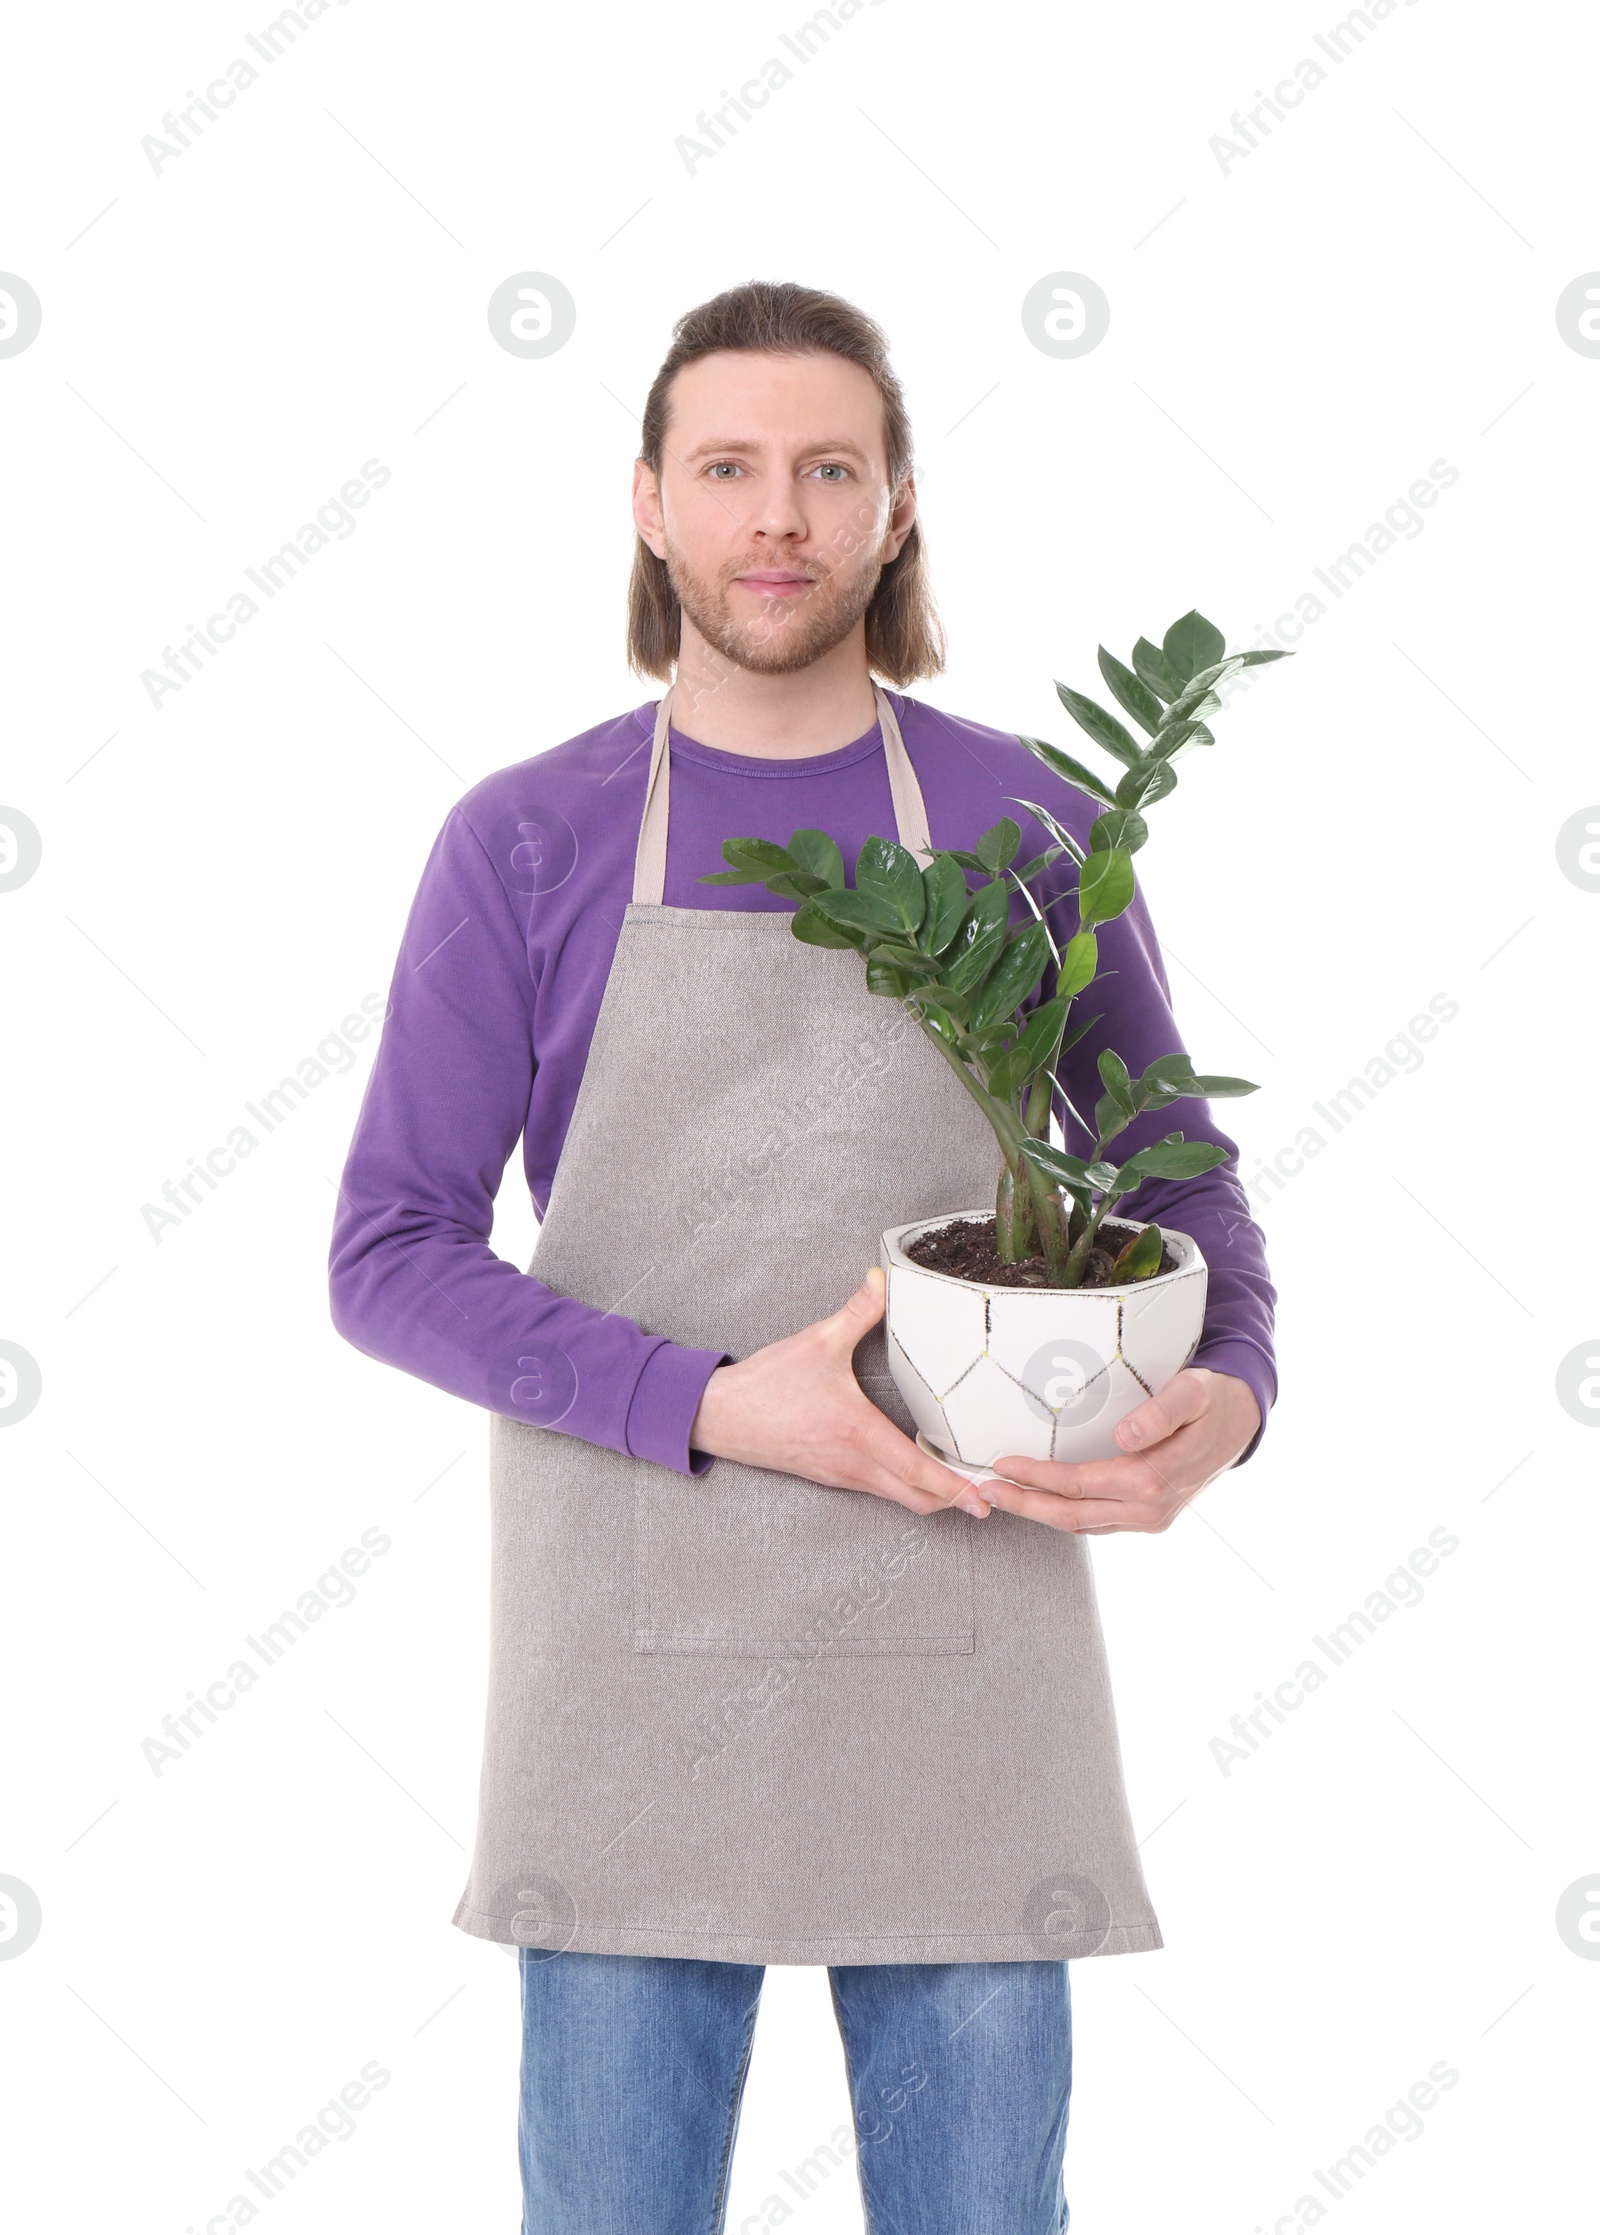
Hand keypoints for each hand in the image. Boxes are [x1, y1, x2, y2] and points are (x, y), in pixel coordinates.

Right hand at [689, 1266, 992, 1518]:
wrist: (720, 1416)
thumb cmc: (767, 1385)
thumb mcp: (818, 1341)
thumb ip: (858, 1310)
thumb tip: (882, 1278)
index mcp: (859, 1434)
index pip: (918, 1472)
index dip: (956, 1489)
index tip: (985, 1499)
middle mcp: (854, 1464)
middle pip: (917, 1499)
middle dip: (955, 1500)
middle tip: (988, 1494)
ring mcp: (842, 1475)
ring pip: (898, 1498)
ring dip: (931, 1495)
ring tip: (963, 1483)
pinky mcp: (831, 1475)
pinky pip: (878, 1490)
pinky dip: (906, 1487)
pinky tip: (917, 1468)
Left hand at [980, 1367, 1261, 1533]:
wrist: (1244, 1420)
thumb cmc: (1214, 1400)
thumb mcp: (1194, 1393)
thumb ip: (1161, 1412)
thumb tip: (1125, 1436)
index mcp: (1155, 1481)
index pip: (1080, 1485)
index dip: (1038, 1479)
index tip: (1002, 1465)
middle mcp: (1150, 1509)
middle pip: (1072, 1515)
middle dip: (1024, 1505)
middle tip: (982, 1490)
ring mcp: (1150, 1517)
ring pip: (1082, 1524)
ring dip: (1039, 1512)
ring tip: (1001, 1497)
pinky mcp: (1149, 1516)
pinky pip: (1097, 1521)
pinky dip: (1064, 1514)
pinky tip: (1040, 1501)